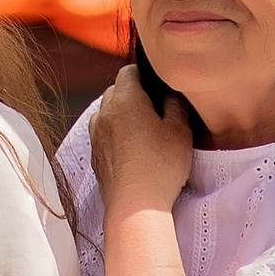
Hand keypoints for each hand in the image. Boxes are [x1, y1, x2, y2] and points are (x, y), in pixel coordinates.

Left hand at [90, 66, 194, 216]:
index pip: (128, 71)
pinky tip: (133, 146)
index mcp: (124, 100)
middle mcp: (104, 113)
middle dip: (133, 93)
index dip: (145, 74)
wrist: (134, 204)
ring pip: (107, 112)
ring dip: (123, 113)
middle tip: (156, 107)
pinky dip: (116, 132)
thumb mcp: (179, 130)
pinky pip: (103, 133)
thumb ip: (175, 105)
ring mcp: (96, 135)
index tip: (159, 85)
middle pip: (115, 90)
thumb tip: (169, 94)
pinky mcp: (95, 154)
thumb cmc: (160, 165)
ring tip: (145, 128)